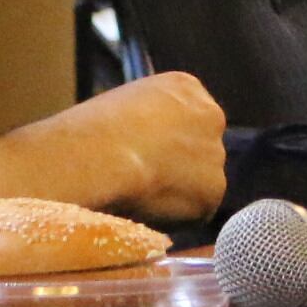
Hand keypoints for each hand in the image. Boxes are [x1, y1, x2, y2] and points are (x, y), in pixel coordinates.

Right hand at [61, 71, 229, 219]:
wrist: (97, 158)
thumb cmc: (90, 131)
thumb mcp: (122, 105)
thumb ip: (146, 120)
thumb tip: (143, 144)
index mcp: (185, 88)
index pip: (187, 118)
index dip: (164, 141)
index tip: (143, 153)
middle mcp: (211, 117)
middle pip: (199, 149)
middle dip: (177, 167)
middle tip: (143, 180)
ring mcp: (215, 156)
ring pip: (199, 183)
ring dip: (174, 193)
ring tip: (136, 195)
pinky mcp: (212, 194)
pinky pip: (193, 213)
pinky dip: (172, 218)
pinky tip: (145, 209)